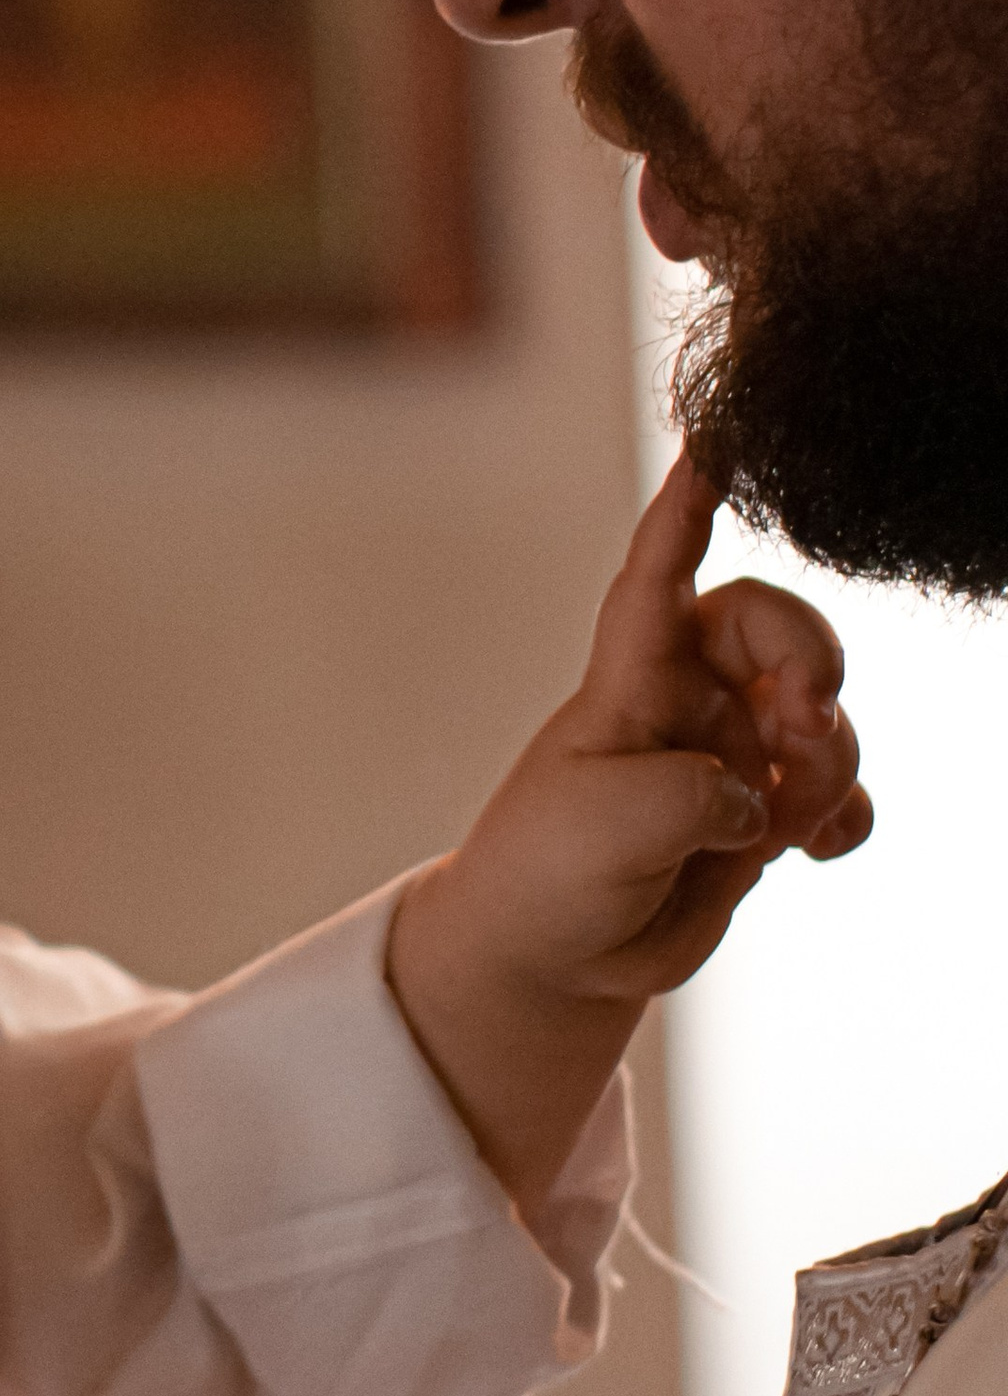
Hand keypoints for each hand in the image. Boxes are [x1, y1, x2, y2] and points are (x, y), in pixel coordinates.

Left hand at [387, 451, 870, 1220]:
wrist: (558, 953)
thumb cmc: (550, 868)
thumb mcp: (607, 824)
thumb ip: (693, 796)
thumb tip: (757, 799)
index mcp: (632, 676)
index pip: (660, 571)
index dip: (686, 507)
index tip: (711, 442)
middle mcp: (688, 698)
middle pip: (780, 628)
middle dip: (812, 663)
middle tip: (802, 722)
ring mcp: (730, 753)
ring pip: (823, 716)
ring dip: (829, 757)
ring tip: (790, 816)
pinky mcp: (762, 811)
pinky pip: (837, 789)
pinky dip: (846, 811)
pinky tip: (823, 845)